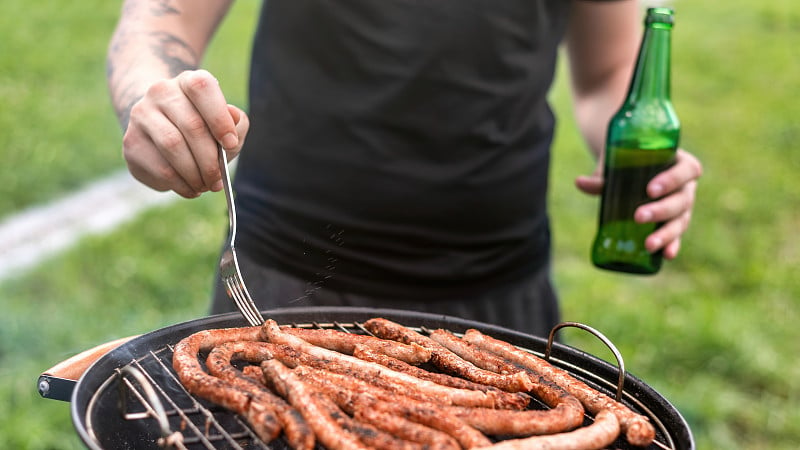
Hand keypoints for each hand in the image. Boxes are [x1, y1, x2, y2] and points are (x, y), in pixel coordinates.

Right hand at [122, 69, 249, 197]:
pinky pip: (159, 167)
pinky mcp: (131, 141)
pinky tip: (190, 188)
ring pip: (173, 146)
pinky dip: (180, 184)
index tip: (231, 144)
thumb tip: (233, 123)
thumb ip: (236, 123)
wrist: (159, 129)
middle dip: (210, 160)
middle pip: (191, 125)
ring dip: (195, 174)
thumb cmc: (202, 127)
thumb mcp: (225, 123)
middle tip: (218, 181)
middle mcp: (161, 92)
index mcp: (188, 82)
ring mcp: (142, 115)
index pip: (202, 88)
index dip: (219, 118)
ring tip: (205, 186)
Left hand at [576, 149, 702, 258]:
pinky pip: (677, 236)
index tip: (650, 190)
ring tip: (648, 245)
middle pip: (682, 200)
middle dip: (661, 210)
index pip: (686, 170)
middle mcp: (686, 186)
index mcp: (681, 163)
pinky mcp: (675, 222)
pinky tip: (666, 256)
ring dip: (666, 234)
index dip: (672, 180)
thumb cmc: (628, 161)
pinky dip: (672, 245)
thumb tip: (580, 183)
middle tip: (638, 217)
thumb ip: (602, 175)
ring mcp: (683, 206)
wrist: (631, 167)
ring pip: (681, 221)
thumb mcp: (617, 164)